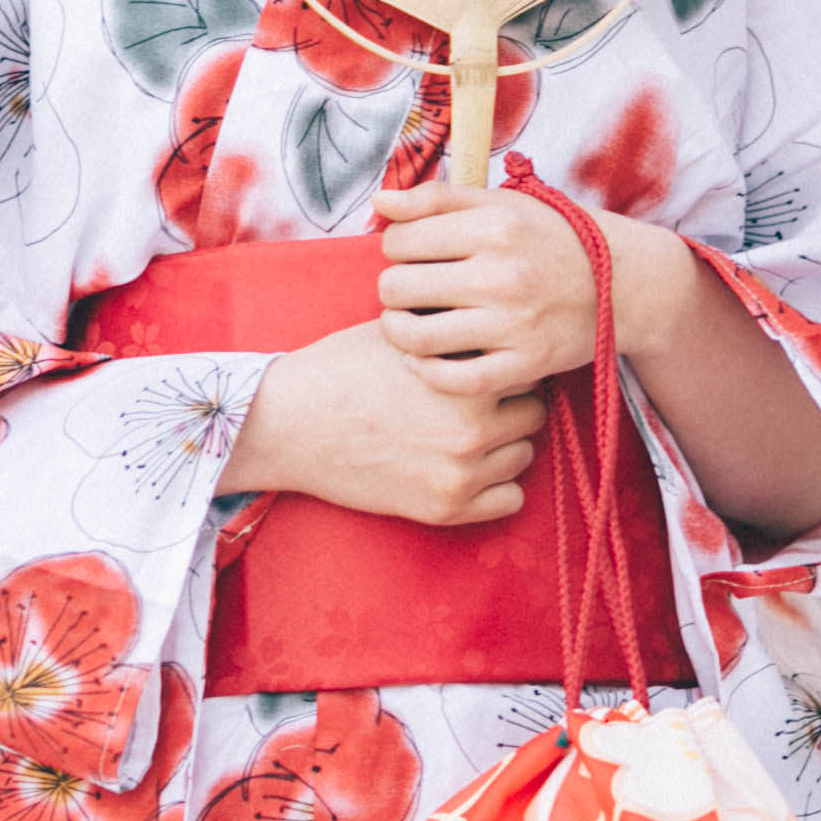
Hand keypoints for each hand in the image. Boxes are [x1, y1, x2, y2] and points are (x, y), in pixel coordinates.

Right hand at [217, 320, 546, 525]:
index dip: (502, 359)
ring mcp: (460, 473)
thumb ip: (453, 326)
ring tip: (466, 430)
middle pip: (532, 411)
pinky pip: (510, 500)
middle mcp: (472, 428)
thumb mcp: (401, 332)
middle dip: (508, 402)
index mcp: (465, 377)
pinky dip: (495, 485)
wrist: (288, 425)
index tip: (483, 361)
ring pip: (523, 454)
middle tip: (476, 398)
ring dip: (503, 442)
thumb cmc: (340, 369)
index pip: (524, 365)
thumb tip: (495, 311)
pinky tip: (466, 465)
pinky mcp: (445, 509)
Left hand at [373, 179, 604, 393]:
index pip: (398, 241)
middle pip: (397, 289)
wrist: (626, 284)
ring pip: (415, 337)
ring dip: (399, 331)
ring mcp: (515, 325)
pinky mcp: (526, 365)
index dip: (396, 248)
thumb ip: (438, 199)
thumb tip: (380, 200)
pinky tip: (425, 358)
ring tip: (407, 323)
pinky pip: (453, 379)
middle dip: (394, 288)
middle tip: (410, 291)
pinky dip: (427, 371)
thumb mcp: (502, 206)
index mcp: (494, 228)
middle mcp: (503, 275)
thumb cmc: (553, 239)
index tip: (412, 254)